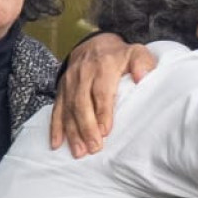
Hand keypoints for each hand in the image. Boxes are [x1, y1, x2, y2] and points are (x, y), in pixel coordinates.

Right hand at [51, 32, 158, 156]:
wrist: (94, 45)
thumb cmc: (119, 56)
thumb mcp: (135, 52)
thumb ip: (142, 63)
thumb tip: (142, 77)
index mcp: (102, 66)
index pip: (101, 91)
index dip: (102, 111)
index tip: (106, 131)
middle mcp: (82, 74)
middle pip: (82, 103)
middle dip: (87, 128)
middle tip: (93, 148)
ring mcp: (69, 83)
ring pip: (68, 109)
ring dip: (72, 132)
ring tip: (79, 152)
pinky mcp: (61, 90)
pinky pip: (56, 110)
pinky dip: (55, 128)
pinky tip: (57, 144)